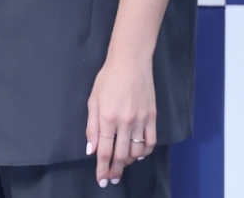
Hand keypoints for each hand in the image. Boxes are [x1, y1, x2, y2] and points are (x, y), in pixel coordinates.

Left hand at [85, 51, 156, 186]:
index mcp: (107, 118)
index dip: (102, 168)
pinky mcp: (152, 117)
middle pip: (120, 155)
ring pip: (136, 152)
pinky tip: (138, 154)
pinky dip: (144, 152)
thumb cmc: (108, 79)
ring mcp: (140, 121)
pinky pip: (150, 142)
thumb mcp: (93, 100)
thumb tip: (91, 149)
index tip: (101, 180)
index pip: (104, 151)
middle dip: (115, 170)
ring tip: (122, 163)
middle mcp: (125, 122)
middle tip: (112, 178)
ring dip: (128, 161)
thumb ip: (92, 126)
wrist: (130, 63)